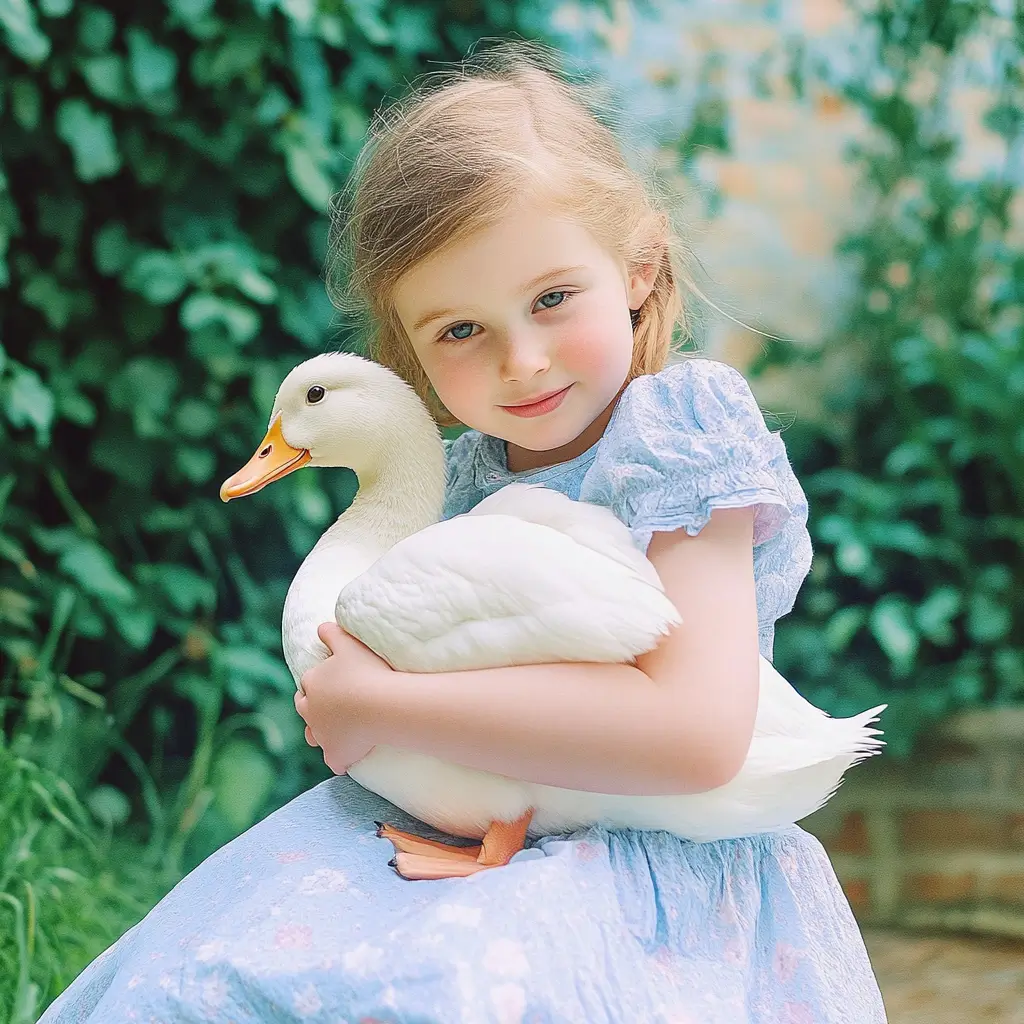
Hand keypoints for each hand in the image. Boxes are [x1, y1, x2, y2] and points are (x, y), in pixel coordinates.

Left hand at [294, 622, 391, 774]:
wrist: (380, 705)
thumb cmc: (366, 671)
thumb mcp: (349, 643)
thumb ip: (332, 633)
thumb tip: (320, 627)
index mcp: (311, 683)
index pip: (308, 681)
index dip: (319, 681)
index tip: (331, 681)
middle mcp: (310, 710)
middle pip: (304, 708)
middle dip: (312, 705)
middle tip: (330, 704)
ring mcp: (322, 734)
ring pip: (313, 735)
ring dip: (320, 733)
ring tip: (334, 731)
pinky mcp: (335, 754)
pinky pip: (334, 760)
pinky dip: (339, 759)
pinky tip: (347, 758)